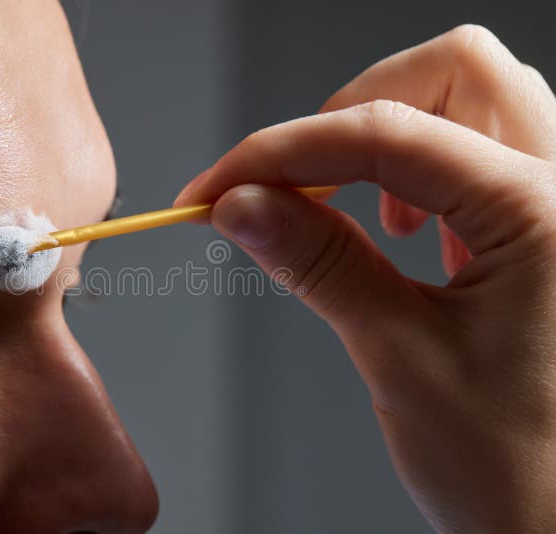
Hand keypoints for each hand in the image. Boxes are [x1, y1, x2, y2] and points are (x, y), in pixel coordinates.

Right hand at [175, 25, 555, 532]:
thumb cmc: (526, 474)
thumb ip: (319, 263)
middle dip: (354, 112)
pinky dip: (417, 175)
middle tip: (292, 179)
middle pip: (455, 74)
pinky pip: (479, 160)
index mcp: (548, 210)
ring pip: (471, 105)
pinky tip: (398, 231)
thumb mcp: (402, 357)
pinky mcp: (543, 232)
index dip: (284, 152)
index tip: (219, 186)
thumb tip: (242, 205)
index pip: (389, 135)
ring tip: (344, 209)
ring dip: (389, 140)